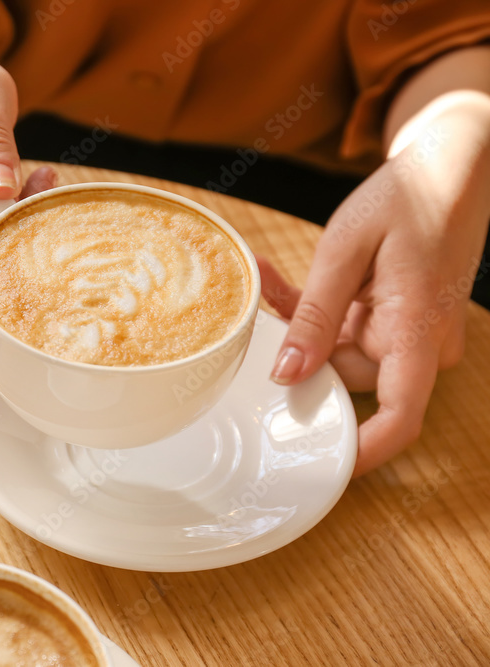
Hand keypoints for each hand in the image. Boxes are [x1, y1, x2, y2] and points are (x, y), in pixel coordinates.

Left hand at [263, 97, 489, 475]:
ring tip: (267, 278)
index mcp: (417, 332)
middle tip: (257, 315)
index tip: (316, 465)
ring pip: (337, 351)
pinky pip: (346, 329)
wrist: (452, 166)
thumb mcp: (346, 251)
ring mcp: (408, 332)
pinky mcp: (395, 318)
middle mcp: (419, 342)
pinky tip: (278, 279)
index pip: (398, 416)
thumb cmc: (407, 198)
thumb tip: (286, 374)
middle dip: (297, 352)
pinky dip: (313, 308)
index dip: (361, 452)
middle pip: (347, 379)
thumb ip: (314, 316)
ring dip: (298, 322)